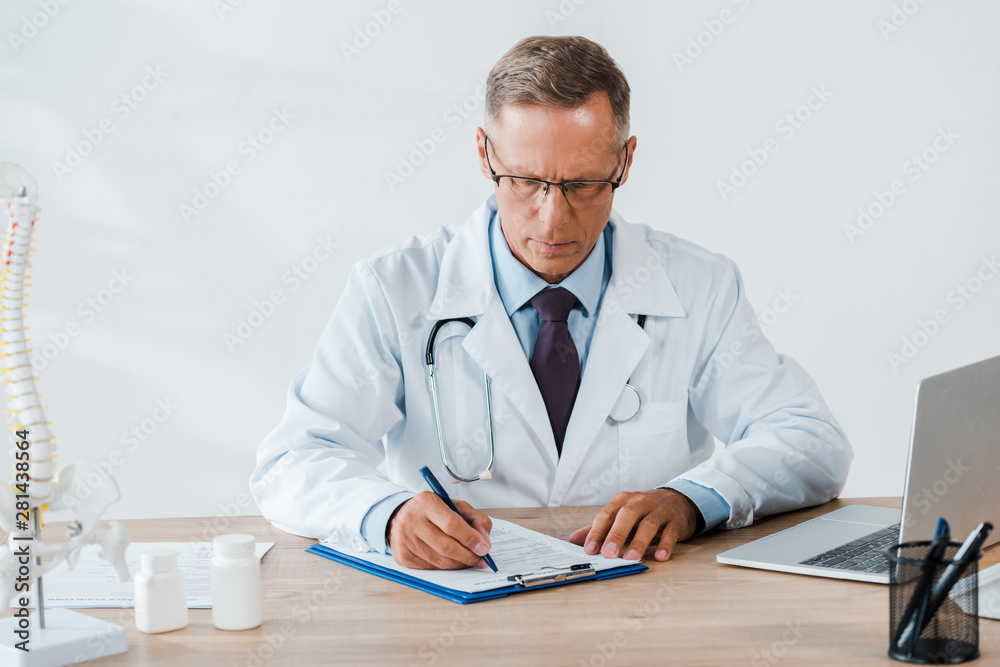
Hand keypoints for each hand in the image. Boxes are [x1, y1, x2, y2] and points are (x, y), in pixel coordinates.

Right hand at [387, 491, 492, 569]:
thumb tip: (484, 541)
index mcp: (426, 502)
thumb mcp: (456, 506)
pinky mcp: (403, 555)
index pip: (452, 524)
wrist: (403, 516)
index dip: (470, 539)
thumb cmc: (433, 511)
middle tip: (480, 559)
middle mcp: (412, 520)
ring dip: (459, 564)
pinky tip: (452, 561)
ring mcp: (405, 539)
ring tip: (469, 560)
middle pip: (446, 546)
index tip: (484, 548)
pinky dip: (446, 567)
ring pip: (440, 560)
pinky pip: (431, 567)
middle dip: (468, 556)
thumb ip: (475, 519)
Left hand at [568, 489, 699, 561]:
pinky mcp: (675, 521)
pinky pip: (670, 532)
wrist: (676, 500)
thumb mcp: (619, 515)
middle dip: (616, 535)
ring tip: (631, 558)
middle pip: (626, 516)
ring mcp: (659, 511)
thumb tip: (573, 540)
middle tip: (608, 554)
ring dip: (639, 543)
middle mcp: (640, 502)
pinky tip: (660, 557)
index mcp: (622, 500)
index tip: (589, 549)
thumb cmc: (642, 510)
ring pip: (649, 525)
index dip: (597, 532)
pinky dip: (666, 545)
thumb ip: (598, 527)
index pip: (606, 515)